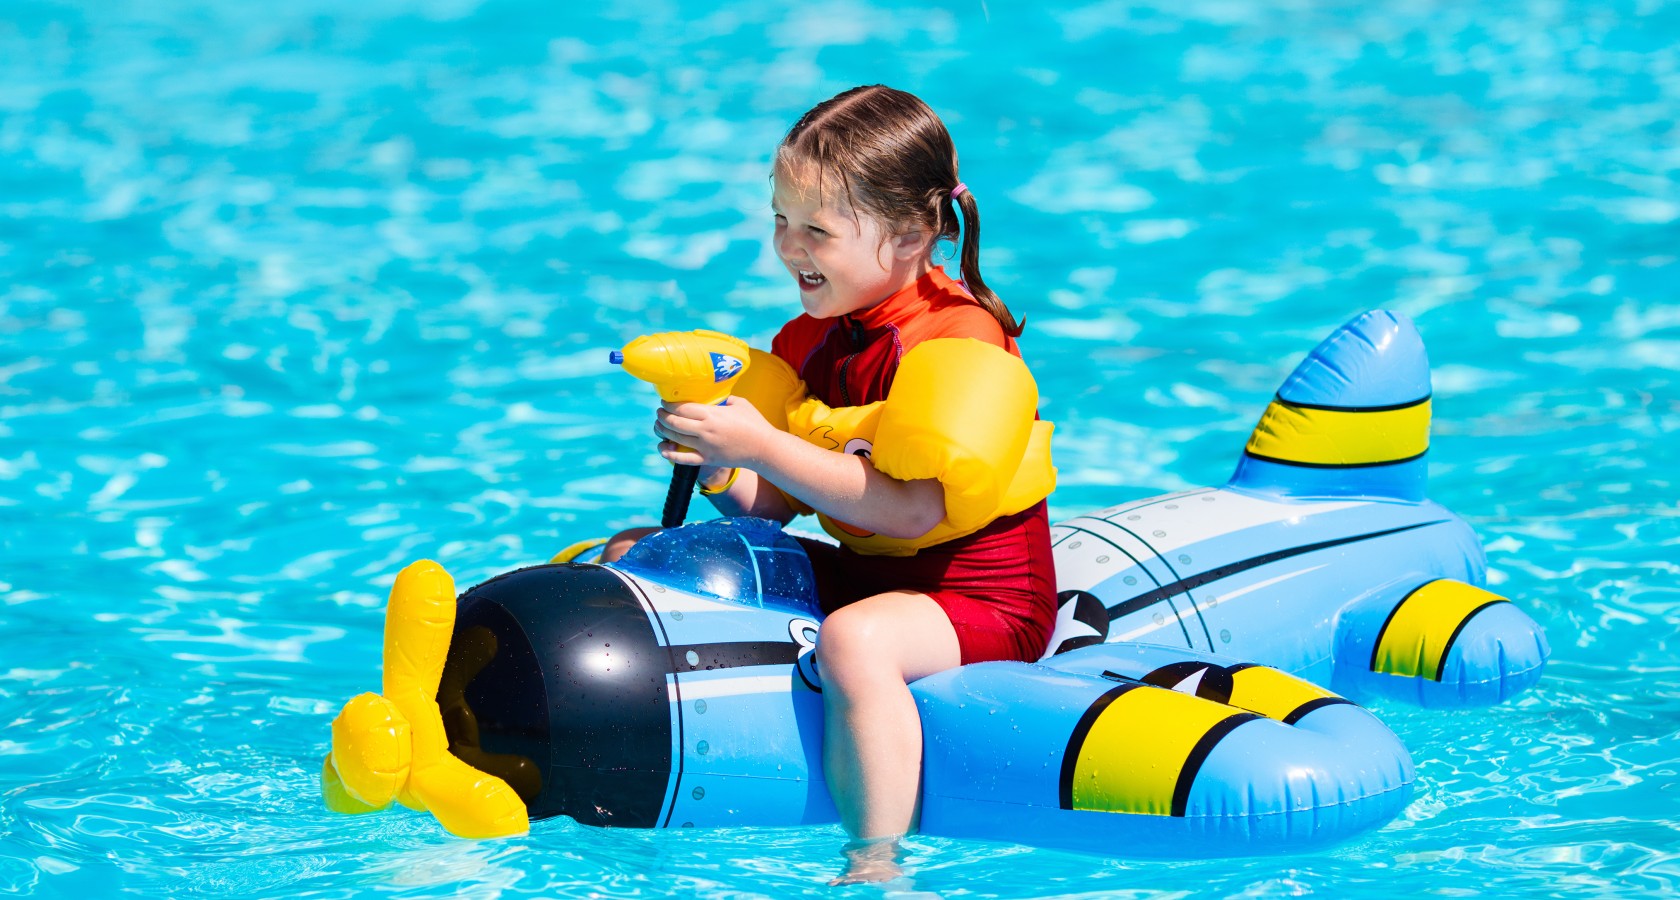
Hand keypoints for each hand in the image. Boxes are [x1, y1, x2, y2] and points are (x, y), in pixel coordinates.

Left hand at [653, 397, 775, 468]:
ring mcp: (705, 446)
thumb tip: (712, 397)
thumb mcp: (739, 403)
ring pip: (675, 438)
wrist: (764, 448)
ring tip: (659, 425)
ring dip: (662, 430)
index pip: (682, 408)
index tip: (665, 402)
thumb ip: (723, 399)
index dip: (669, 404)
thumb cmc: (754, 423)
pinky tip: (662, 447)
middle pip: (674, 422)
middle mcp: (705, 430)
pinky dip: (669, 453)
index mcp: (712, 414)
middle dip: (662, 416)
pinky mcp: (707, 459)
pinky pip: (683, 458)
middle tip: (659, 412)